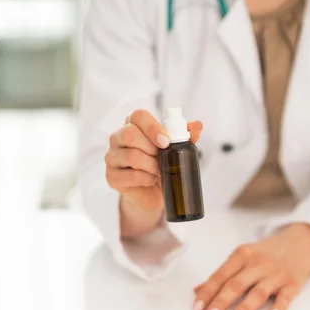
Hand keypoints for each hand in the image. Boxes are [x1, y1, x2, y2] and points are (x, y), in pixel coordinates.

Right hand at [105, 109, 202, 236]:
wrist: (153, 193)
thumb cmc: (162, 166)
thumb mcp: (176, 151)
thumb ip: (185, 136)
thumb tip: (198, 125)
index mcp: (133, 125)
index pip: (138, 116)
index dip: (153, 127)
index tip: (166, 142)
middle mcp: (117, 138)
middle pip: (130, 134)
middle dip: (152, 149)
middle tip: (162, 160)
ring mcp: (111, 157)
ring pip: (131, 156)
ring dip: (151, 166)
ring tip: (158, 171)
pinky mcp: (111, 177)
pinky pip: (131, 175)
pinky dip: (146, 179)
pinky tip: (150, 180)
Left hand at [193, 224, 309, 309]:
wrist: (301, 242)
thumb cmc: (266, 254)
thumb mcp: (243, 257)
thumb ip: (222, 275)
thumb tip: (197, 291)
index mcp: (242, 256)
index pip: (221, 276)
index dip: (208, 292)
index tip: (197, 308)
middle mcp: (258, 264)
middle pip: (236, 284)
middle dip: (221, 301)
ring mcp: (276, 273)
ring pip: (258, 291)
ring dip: (245, 306)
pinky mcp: (293, 282)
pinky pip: (286, 295)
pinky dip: (280, 306)